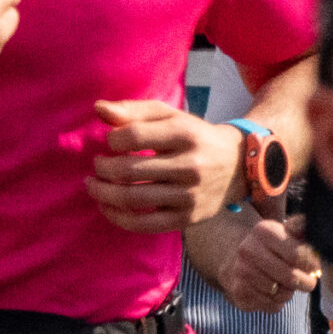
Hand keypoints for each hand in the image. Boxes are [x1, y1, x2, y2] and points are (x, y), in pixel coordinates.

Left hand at [85, 100, 241, 232]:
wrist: (239, 166)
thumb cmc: (195, 136)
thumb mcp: (170, 116)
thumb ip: (134, 111)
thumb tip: (98, 108)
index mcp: (185, 134)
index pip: (135, 136)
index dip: (112, 140)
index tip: (109, 142)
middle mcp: (189, 166)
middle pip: (130, 170)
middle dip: (103, 169)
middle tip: (95, 166)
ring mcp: (189, 196)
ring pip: (134, 199)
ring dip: (103, 194)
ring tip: (93, 185)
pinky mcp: (187, 219)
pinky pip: (145, 224)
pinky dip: (118, 218)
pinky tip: (106, 207)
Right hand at [217, 214, 320, 314]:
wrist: (233, 258)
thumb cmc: (268, 246)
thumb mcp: (282, 232)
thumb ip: (300, 229)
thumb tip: (314, 230)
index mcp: (263, 232)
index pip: (297, 254)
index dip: (311, 264)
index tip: (314, 267)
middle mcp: (248, 251)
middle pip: (291, 277)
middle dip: (306, 282)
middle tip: (308, 282)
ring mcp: (242, 273)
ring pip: (283, 294)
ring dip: (289, 292)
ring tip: (285, 283)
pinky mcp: (239, 293)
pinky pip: (273, 306)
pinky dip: (278, 302)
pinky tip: (272, 291)